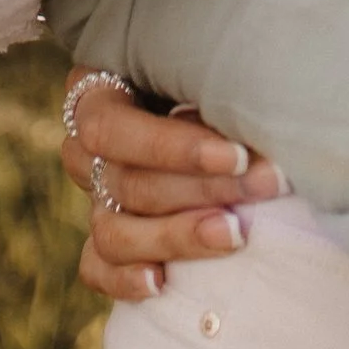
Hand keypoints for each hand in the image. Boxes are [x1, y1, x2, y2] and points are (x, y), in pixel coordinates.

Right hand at [60, 72, 286, 301]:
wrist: (219, 113)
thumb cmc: (214, 75)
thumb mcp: (205, 66)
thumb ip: (210, 85)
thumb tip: (249, 117)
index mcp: (96, 94)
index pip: (113, 130)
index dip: (174, 149)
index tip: (238, 157)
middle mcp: (87, 150)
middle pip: (125, 183)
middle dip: (200, 189)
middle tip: (261, 188)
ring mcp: (94, 199)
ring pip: (111, 232)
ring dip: (176, 236)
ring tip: (233, 235)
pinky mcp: (103, 243)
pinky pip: (96, 268)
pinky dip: (125, 279)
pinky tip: (162, 283)